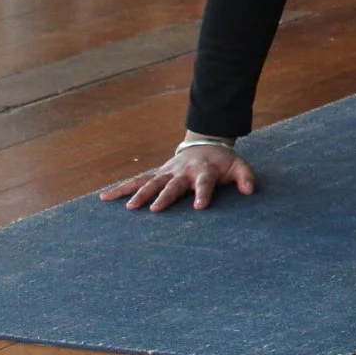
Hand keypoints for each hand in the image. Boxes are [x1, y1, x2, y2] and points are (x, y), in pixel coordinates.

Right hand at [100, 141, 257, 212]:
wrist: (205, 145)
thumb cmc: (222, 163)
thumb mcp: (238, 166)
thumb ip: (245, 177)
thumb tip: (250, 191)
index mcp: (204, 172)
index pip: (205, 184)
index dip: (203, 194)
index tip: (199, 207)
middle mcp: (183, 172)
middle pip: (173, 185)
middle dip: (165, 196)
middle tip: (155, 209)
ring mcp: (167, 172)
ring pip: (151, 182)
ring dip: (140, 194)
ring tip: (129, 208)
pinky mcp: (157, 174)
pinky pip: (137, 181)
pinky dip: (121, 188)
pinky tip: (105, 197)